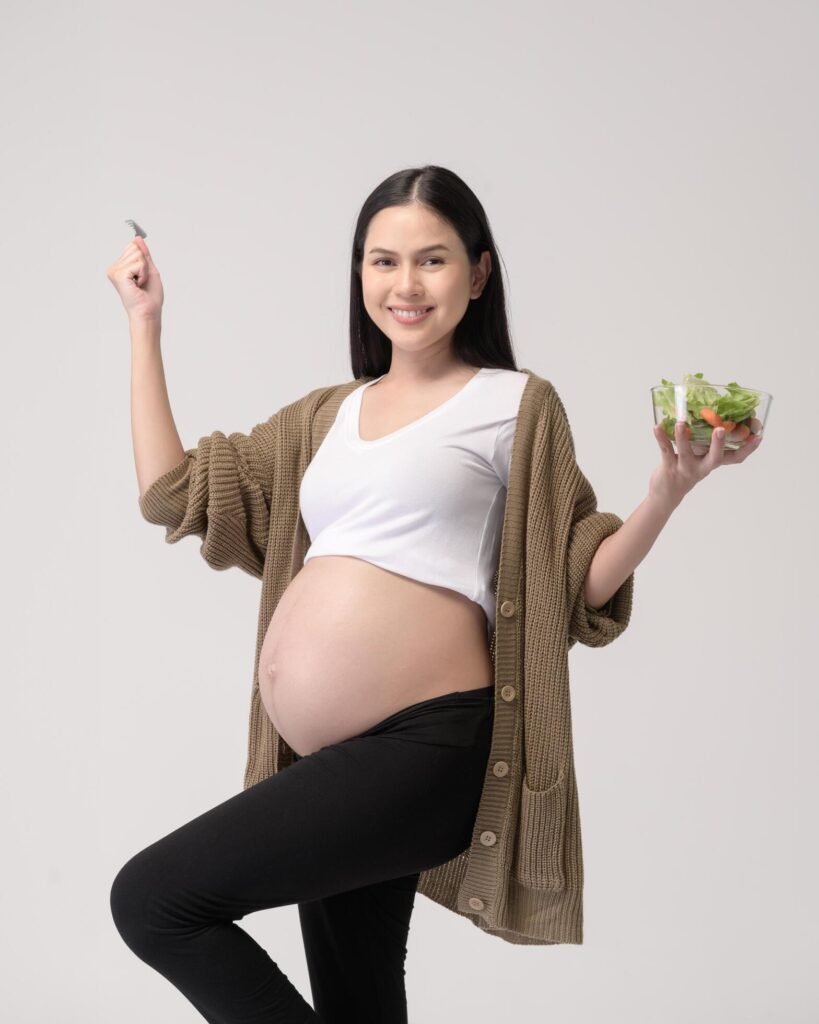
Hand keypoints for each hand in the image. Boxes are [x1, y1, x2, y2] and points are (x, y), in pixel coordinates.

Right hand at [106, 237, 163, 321]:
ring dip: (144, 270)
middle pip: (134, 248)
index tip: (142, 275)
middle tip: (142, 281)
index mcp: (120, 267)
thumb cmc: (150, 297)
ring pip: (137, 255)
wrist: (148, 312)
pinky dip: (143, 274)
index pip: (133, 247)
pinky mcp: (118, 274)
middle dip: (144, 264)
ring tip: (140, 284)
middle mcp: (114, 268)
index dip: (143, 259)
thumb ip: (144, 254)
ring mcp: (114, 271)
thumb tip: (138, 238)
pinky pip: (138, 263)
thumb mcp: (149, 270)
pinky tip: (138, 285)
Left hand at [649, 421, 763, 507]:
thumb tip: (712, 416)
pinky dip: (661, 438)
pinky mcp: (669, 467)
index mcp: (712, 463)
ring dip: (683, 437)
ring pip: (686, 452)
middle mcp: (702, 467)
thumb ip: (705, 442)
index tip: (759, 437)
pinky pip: (665, 451)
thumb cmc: (686, 469)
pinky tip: (657, 427)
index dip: (747, 449)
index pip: (735, 458)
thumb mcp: (700, 458)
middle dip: (719, 444)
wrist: (667, 495)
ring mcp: (685, 468)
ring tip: (681, 423)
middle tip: (721, 430)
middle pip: (715, 458)